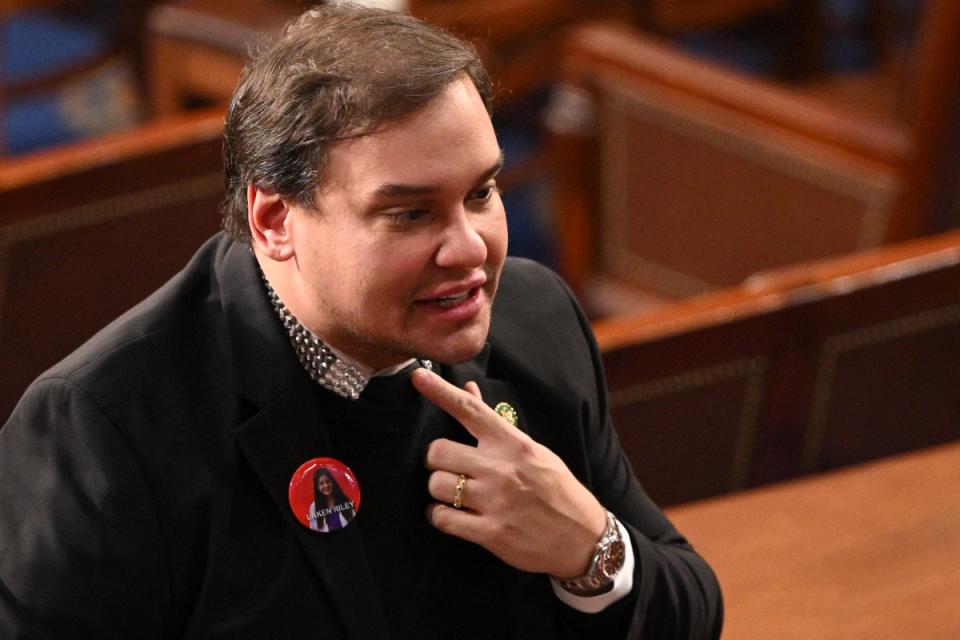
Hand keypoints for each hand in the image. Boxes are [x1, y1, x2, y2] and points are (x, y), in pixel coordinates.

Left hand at [412, 368, 606, 577]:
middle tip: (448, 468)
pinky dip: (439, 516)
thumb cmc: (556, 489)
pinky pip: (443, 518)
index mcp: (513, 443)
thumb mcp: (532, 450)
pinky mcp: (490, 532)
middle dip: (436, 460)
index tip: (417, 376)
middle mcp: (501, 468)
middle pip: (438, 451)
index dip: (440, 392)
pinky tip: (451, 515)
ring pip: (436, 485)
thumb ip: (496, 423)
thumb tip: (468, 388)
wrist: (583, 537)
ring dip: (438, 490)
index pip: (470, 410)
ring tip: (454, 494)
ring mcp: (495, 501)